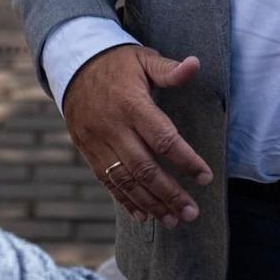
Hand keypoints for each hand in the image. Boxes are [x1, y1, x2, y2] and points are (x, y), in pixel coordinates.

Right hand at [63, 44, 212, 226]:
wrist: (73, 66)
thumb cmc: (118, 64)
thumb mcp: (143, 59)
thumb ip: (169, 69)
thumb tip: (196, 64)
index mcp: (131, 104)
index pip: (163, 139)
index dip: (185, 160)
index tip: (205, 177)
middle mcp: (113, 127)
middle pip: (144, 168)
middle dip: (170, 194)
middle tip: (192, 212)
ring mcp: (98, 142)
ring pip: (126, 180)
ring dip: (151, 203)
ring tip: (173, 220)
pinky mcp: (88, 151)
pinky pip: (107, 181)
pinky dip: (125, 200)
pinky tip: (143, 216)